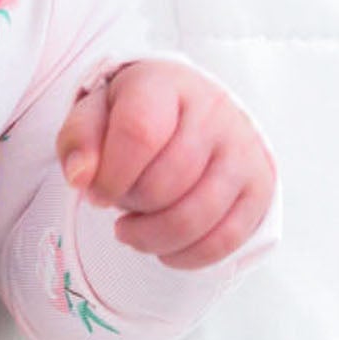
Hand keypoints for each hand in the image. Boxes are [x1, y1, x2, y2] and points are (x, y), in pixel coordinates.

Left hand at [55, 57, 275, 271]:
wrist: (190, 112)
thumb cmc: (135, 117)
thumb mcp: (95, 115)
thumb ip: (79, 141)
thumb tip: (81, 179)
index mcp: (166, 84)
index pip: (139, 134)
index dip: (111, 176)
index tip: (96, 193)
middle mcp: (214, 112)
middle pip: (165, 183)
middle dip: (130, 205)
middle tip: (121, 201)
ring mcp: (242, 150)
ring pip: (194, 218)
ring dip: (151, 238)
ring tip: (134, 230)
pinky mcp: (259, 187)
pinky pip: (224, 240)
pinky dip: (185, 255)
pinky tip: (164, 246)